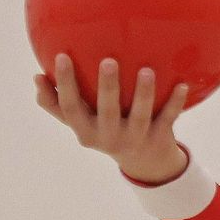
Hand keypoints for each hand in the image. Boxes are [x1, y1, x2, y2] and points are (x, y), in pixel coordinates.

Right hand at [34, 53, 189, 182]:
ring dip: (144, 93)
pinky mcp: (159, 139)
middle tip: (108, 61)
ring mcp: (135, 139)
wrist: (144, 163)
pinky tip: (182, 84)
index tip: (61, 56)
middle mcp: (109, 137)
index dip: (64, 84)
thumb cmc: (104, 131)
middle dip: (108, 87)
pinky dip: (176, 103)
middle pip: (107, 111)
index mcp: (85, 132)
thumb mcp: (80, 123)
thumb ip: (56, 103)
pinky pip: (168, 118)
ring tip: (147, 70)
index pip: (70, 107)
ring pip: (141, 115)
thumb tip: (36, 76)